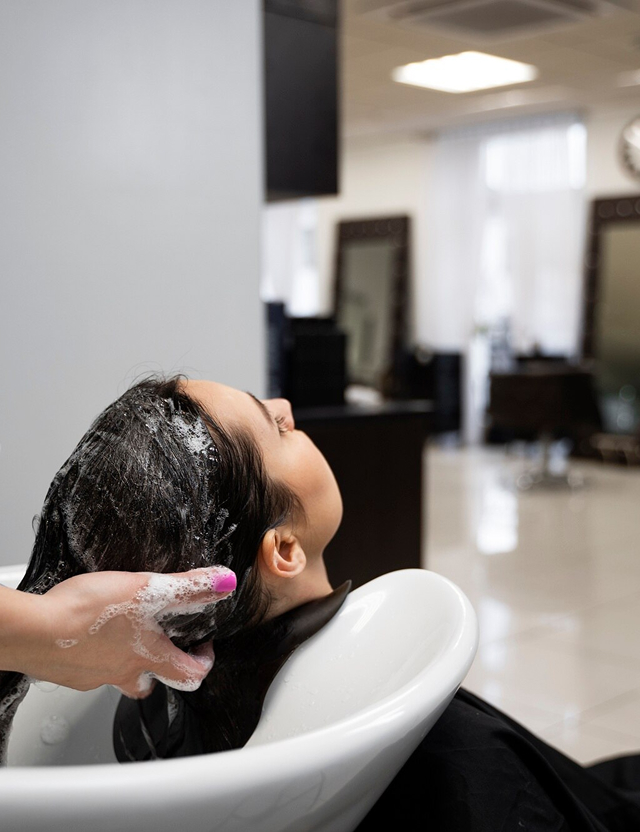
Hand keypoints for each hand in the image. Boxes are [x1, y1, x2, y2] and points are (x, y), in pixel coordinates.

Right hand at [3, 567, 235, 697]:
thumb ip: (187, 586)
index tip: (203, 645)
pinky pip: (87, 667)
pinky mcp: (67, 671)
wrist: (33, 630)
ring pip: (118, 676)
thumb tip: (224, 582)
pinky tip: (87, 632)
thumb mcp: (147, 589)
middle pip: (151, 683)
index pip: (190, 676)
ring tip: (123, 631)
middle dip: (162, 666)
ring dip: (126, 658)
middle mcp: (122, 673)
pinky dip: (93, 652)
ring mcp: (92, 675)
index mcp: (148, 658)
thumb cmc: (87, 614)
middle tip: (164, 642)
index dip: (203, 663)